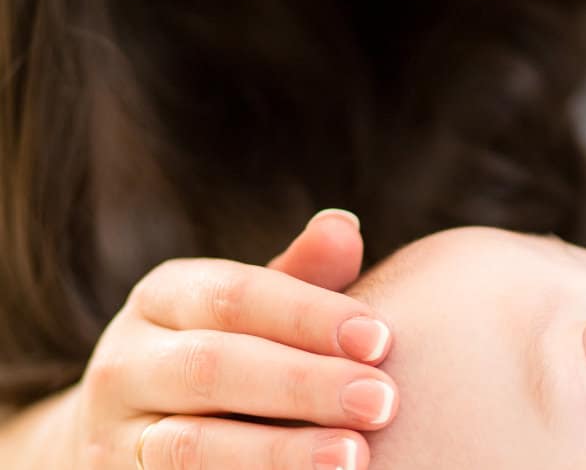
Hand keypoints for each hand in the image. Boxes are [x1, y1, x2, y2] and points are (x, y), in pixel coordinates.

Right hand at [68, 210, 392, 468]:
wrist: (135, 434)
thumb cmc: (230, 353)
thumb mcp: (256, 311)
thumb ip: (302, 276)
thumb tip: (344, 226)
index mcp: (164, 297)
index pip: (235, 296)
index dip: (309, 316)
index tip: (381, 339)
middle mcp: (125, 361)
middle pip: (214, 368)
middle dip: (304, 384)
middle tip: (383, 401)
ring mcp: (115, 434)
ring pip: (192, 446)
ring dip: (279, 453)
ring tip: (354, 457)